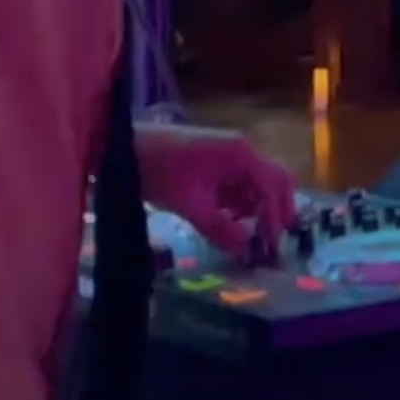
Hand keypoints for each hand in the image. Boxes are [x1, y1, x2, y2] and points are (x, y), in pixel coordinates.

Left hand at [135, 125, 295, 261]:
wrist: (123, 148)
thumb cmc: (158, 171)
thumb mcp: (188, 204)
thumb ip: (219, 228)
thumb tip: (244, 252)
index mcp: (241, 155)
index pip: (273, 186)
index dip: (275, 217)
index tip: (270, 247)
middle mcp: (243, 151)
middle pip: (275, 181)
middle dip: (276, 211)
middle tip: (270, 241)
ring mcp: (230, 155)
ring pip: (258, 185)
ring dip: (256, 210)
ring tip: (244, 236)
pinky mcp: (217, 162)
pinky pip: (239, 186)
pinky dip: (239, 206)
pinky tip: (225, 222)